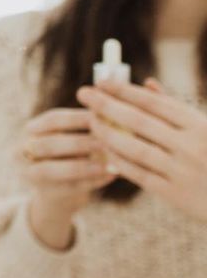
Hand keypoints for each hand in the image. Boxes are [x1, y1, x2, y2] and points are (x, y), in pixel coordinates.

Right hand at [19, 107, 113, 247]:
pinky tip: (112, 175)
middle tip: (110, 141)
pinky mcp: (45, 194)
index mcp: (30, 130)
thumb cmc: (72, 153)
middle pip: (50, 144)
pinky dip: (93, 181)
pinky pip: (69, 187)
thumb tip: (114, 117)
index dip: (78, 118)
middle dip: (82, 142)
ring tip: (114, 162)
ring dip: (86, 165)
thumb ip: (88, 126)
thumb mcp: (73, 136)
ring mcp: (29, 174)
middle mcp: (22, 151)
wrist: (58, 190)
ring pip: (56, 169)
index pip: (52, 120)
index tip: (105, 116)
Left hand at [77, 77, 206, 222]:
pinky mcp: (176, 195)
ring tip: (91, 121)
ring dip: (108, 134)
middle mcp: (192, 146)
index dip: (125, 91)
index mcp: (200, 125)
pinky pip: (139, 175)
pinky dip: (120, 162)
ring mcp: (183, 171)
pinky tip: (104, 152)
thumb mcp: (205, 128)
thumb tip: (147, 83)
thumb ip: (177, 108)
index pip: (154, 103)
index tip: (102, 82)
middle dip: (107, 105)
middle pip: (139, 121)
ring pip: (135, 149)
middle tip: (83, 93)